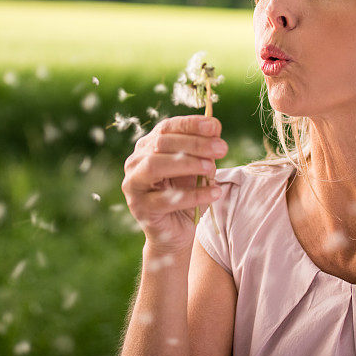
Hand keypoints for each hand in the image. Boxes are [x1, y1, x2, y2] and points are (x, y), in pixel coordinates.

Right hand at [121, 114, 228, 253]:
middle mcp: (136, 161)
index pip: (167, 127)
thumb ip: (204, 150)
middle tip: (221, 148)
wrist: (176, 231)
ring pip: (154, 166)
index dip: (190, 124)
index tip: (214, 126)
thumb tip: (215, 128)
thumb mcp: (199, 169)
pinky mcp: (140, 207)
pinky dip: (193, 195)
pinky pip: (166, 199)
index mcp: (149, 145)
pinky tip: (214, 192)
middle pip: (161, 143)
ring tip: (211, 168)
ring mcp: (134, 184)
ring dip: (187, 164)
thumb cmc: (187, 194)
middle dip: (194, 144)